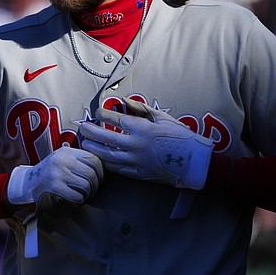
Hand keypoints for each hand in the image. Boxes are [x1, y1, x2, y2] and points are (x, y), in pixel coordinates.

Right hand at [7, 146, 103, 210]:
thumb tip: (103, 167)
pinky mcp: (54, 187)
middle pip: (92, 173)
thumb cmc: (49, 175)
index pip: (94, 159)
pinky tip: (75, 199)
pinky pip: (78, 196)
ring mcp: (58, 173)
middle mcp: (62, 160)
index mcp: (66, 152)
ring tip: (84, 195)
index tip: (100, 179)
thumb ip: (79, 161)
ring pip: (87, 185)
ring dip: (88, 194)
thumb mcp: (62, 161)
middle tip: (93, 191)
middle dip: (96, 185)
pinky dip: (80, 200)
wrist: (26, 186)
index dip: (101, 171)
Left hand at [79, 98, 213, 189]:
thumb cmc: (181, 137)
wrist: (193, 162)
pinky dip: (104, 163)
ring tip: (84, 142)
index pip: (115, 120)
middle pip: (105, 137)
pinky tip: (98, 158)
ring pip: (106, 155)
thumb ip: (142, 109)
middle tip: (82, 126)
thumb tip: (124, 101)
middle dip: (91, 131)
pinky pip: (116, 168)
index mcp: (141, 129)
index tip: (97, 111)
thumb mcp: (163, 118)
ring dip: (93, 147)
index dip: (103, 114)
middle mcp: (134, 145)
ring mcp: (134, 161)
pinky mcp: (137, 173)